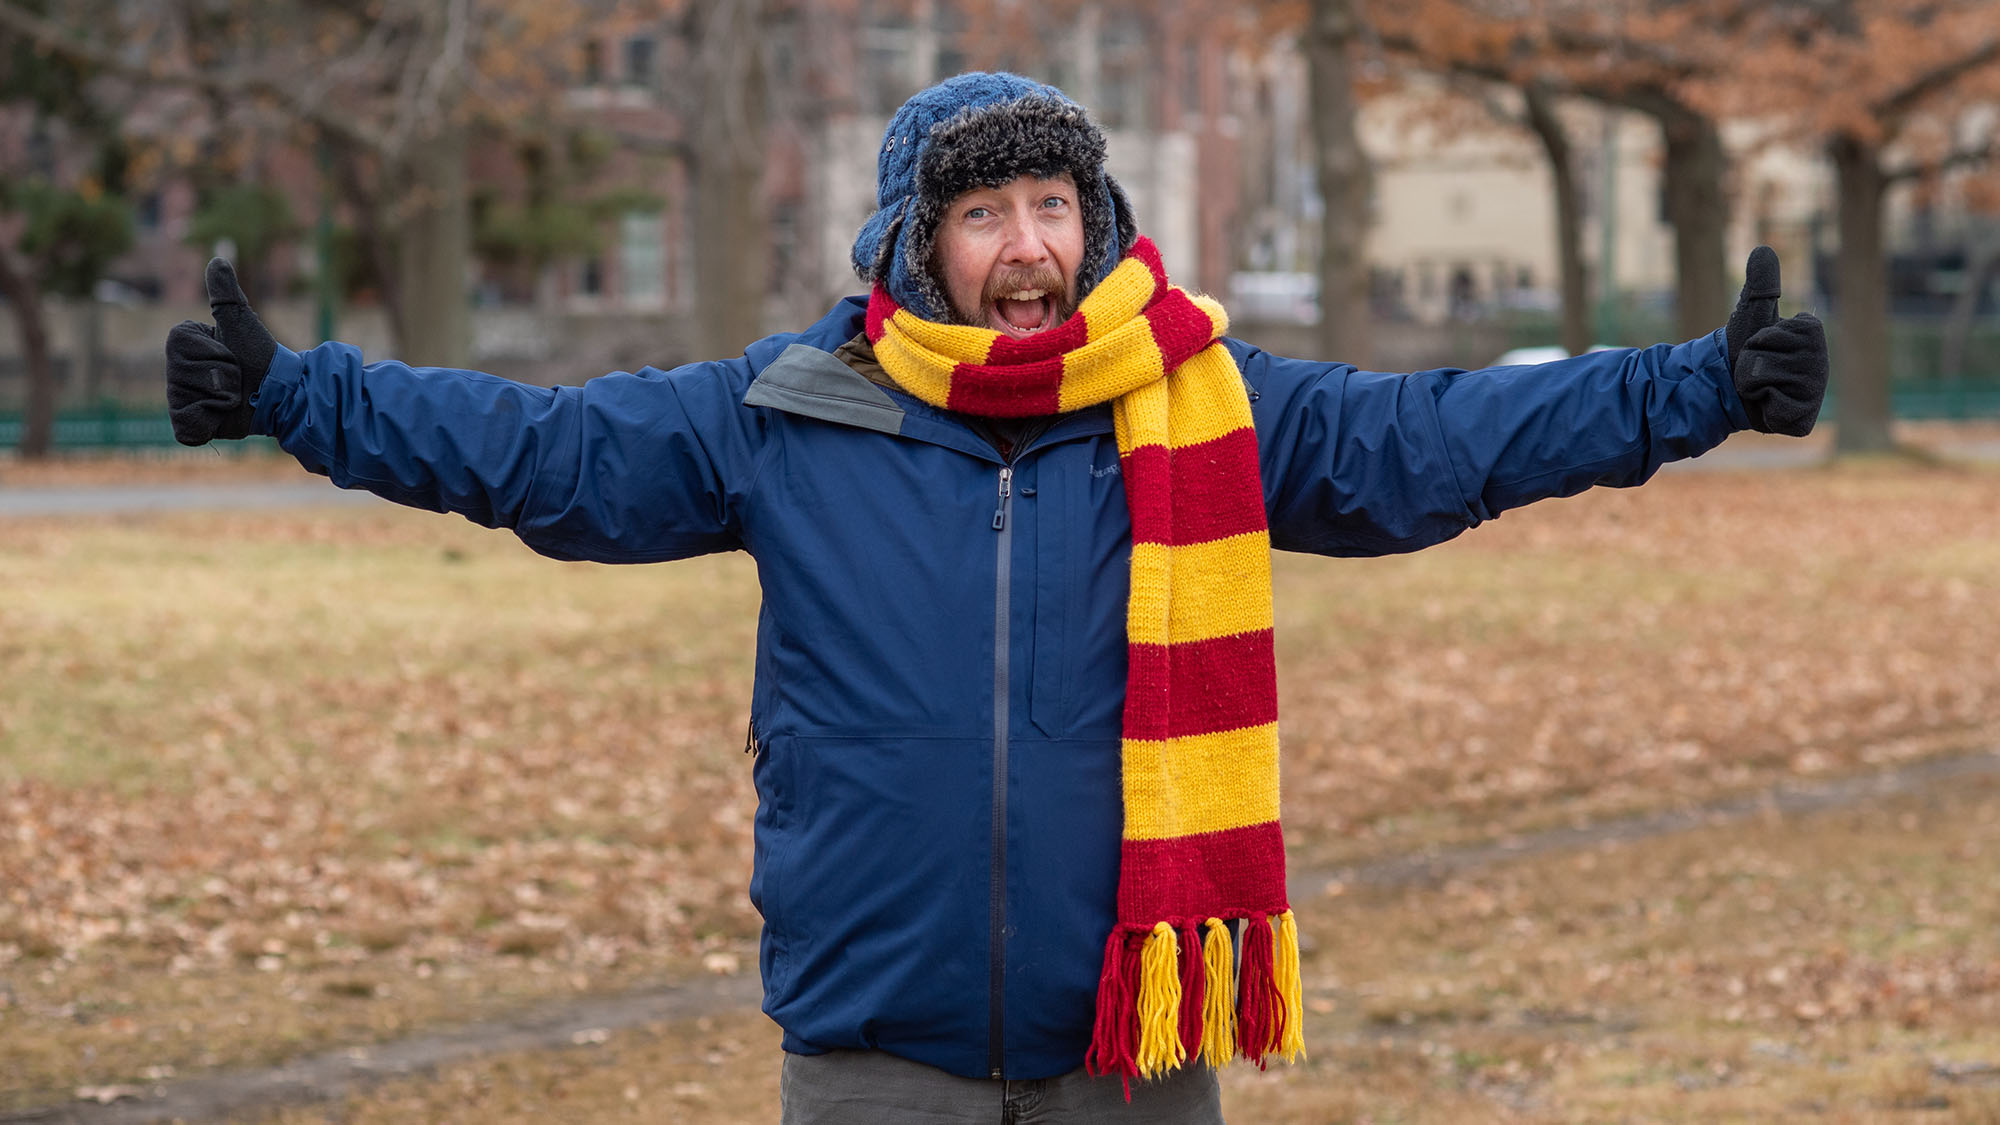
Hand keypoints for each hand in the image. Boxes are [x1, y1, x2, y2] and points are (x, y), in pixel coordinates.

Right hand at [165, 259, 278, 444]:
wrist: (279, 391)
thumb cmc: (260, 354)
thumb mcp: (241, 321)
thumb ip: (226, 293)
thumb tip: (218, 258)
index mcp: (181, 344)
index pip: (178, 344)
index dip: (212, 350)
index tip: (230, 352)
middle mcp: (174, 371)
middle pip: (180, 373)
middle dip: (219, 375)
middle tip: (236, 377)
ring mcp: (181, 399)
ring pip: (185, 398)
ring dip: (220, 397)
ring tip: (233, 396)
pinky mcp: (190, 425)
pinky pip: (186, 427)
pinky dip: (207, 422)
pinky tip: (221, 416)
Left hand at [1725, 246, 1827, 436]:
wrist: (1725, 390)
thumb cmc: (1741, 351)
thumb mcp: (1751, 313)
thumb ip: (1760, 284)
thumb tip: (1763, 248)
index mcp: (1814, 336)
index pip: (1798, 327)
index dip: (1766, 334)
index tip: (1762, 342)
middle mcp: (1822, 365)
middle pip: (1780, 353)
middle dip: (1755, 357)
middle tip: (1755, 366)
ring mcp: (1815, 394)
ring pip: (1774, 377)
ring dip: (1752, 379)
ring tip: (1756, 385)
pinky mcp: (1803, 418)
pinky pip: (1779, 404)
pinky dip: (1762, 402)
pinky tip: (1764, 403)